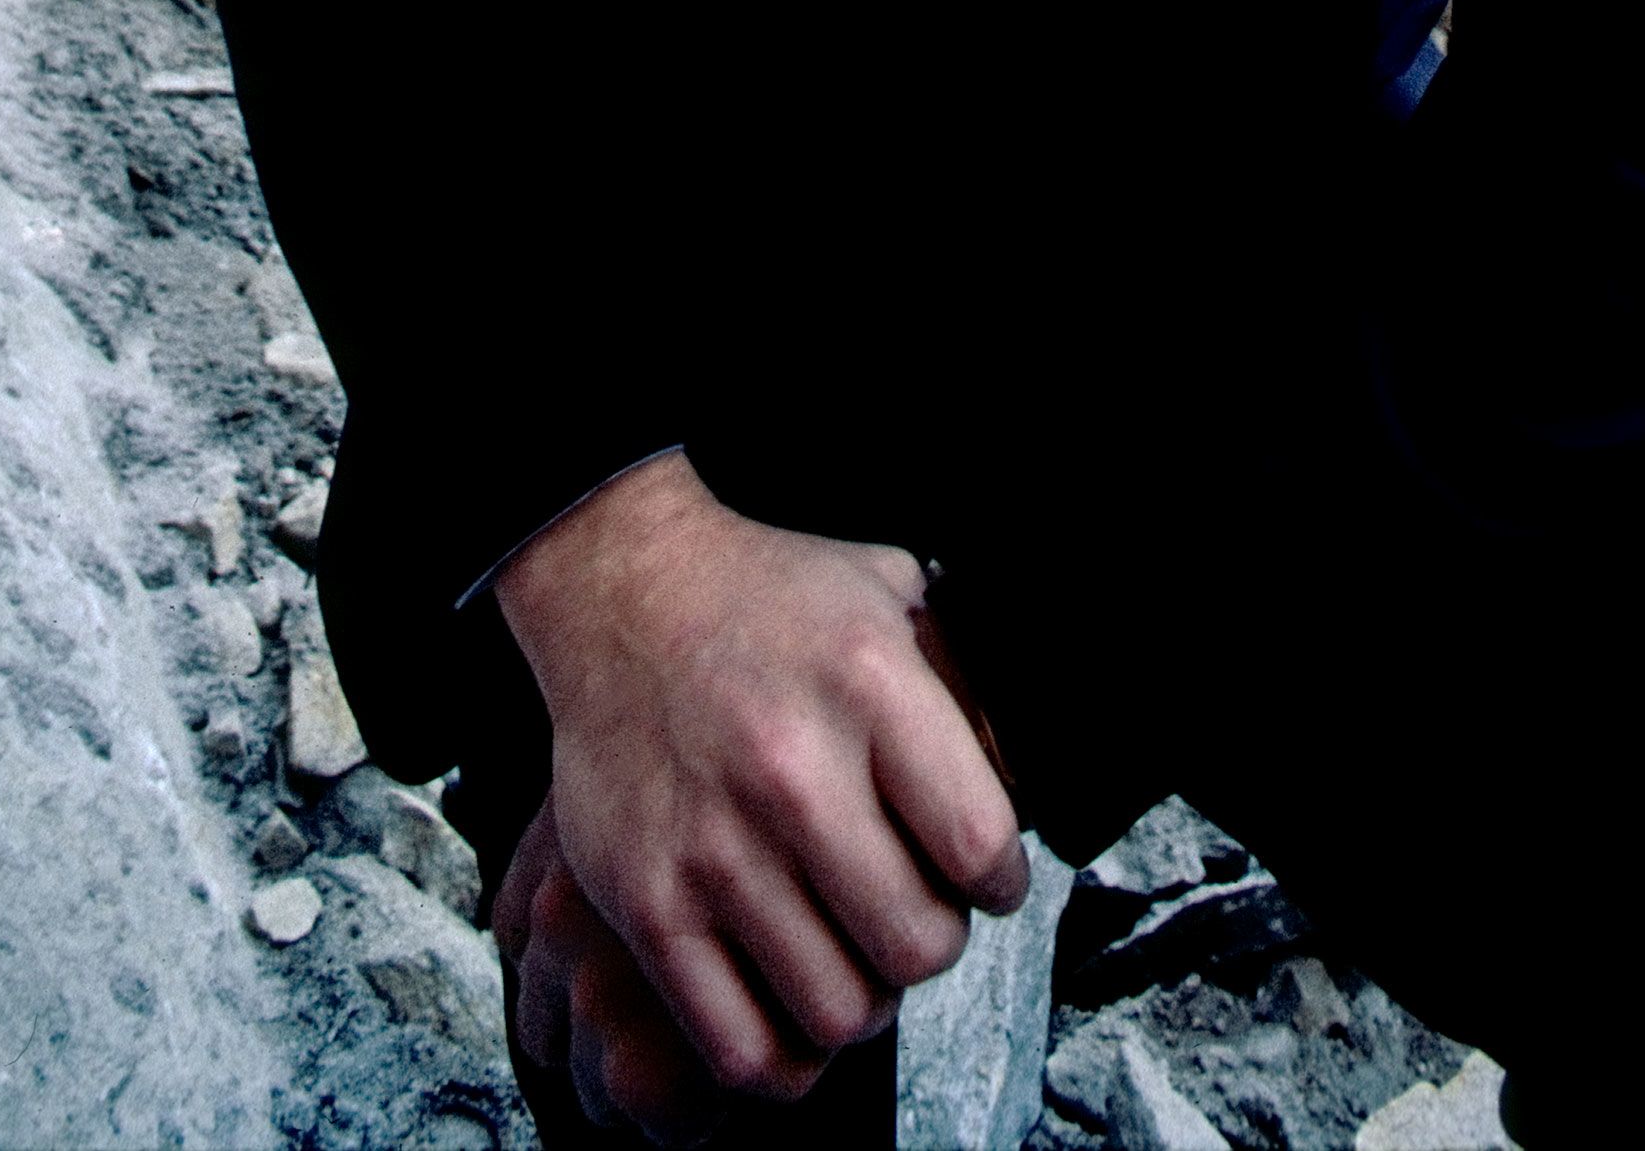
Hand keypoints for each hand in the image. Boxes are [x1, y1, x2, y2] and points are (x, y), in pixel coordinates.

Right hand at [496, 452, 1028, 1103]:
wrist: (620, 588)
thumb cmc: (765, 598)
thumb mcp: (890, 595)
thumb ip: (959, 686)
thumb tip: (1024, 782)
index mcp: (869, 683)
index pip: (982, 845)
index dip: (1001, 881)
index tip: (984, 878)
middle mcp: (793, 766)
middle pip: (917, 944)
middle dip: (932, 942)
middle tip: (911, 913)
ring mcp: (714, 844)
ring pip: (840, 1010)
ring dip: (862, 999)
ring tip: (850, 951)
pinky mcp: (647, 902)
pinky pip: (740, 1046)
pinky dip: (782, 1056)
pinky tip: (789, 1001)